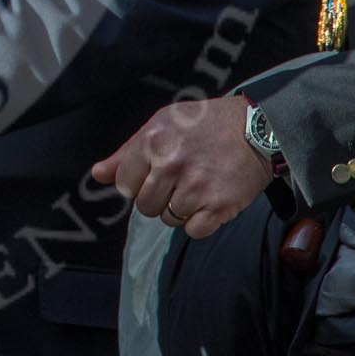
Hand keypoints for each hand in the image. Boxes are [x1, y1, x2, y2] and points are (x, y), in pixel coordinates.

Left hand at [91, 95, 272, 238]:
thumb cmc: (204, 124)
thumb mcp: (161, 125)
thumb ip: (127, 153)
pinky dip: (200, 221)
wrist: (256, 127)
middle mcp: (170, 164)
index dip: (138, 183)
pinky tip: (209, 200)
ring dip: (180, 209)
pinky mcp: (218, 206)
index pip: (125, 185)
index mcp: (152, 142)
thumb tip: (97, 175)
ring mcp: (195, 187)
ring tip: (197, 186)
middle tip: (179, 181)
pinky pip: (193, 231)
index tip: (155, 175)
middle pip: (145, 206)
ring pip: (168, 219)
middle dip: (158, 198)